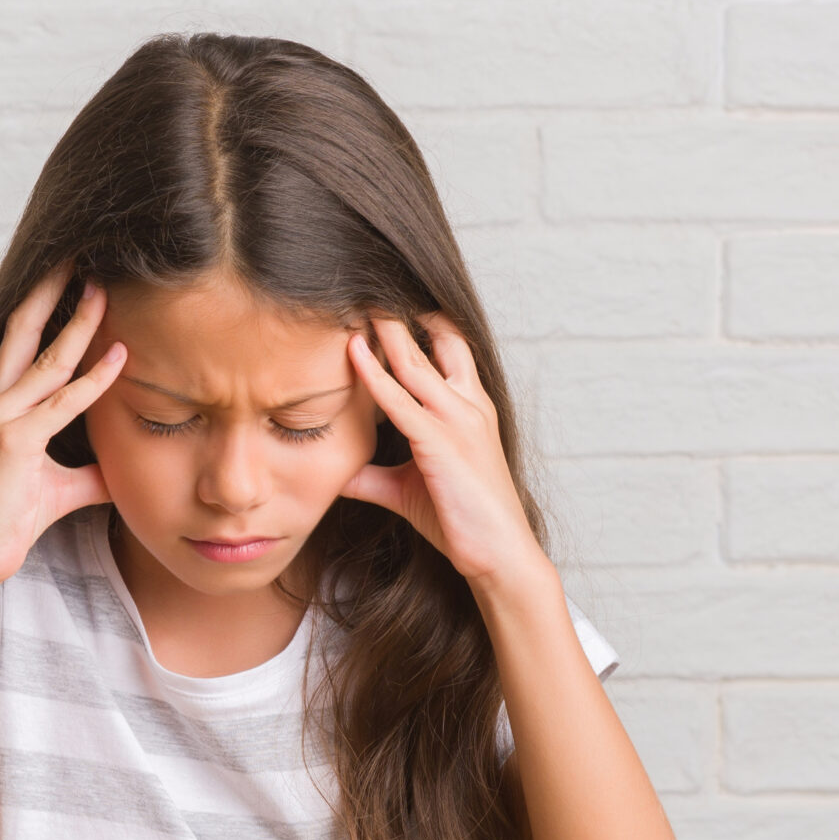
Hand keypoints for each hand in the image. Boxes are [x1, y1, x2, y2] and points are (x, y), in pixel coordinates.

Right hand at [0, 266, 121, 593]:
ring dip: (82, 323)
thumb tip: (124, 468)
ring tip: (107, 290)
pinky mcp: (12, 441)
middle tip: (82, 253)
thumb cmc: (9, 521)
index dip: (44, 302)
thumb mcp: (62, 488)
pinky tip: (119, 357)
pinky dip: (94, 381)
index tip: (70, 272)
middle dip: (53, 289)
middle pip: (25, 329)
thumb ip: (91, 471)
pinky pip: (62, 404)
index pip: (21, 338)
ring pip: (49, 360)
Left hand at [339, 312, 551, 594]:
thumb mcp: (409, 489)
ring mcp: (458, 420)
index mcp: (469, 407)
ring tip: (353, 298)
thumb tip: (339, 474)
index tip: (382, 300)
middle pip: (433, 338)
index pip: (447, 346)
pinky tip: (353, 352)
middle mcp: (468, 404)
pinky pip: (400, 400)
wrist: (500, 556)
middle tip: (364, 283)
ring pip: (414, 360)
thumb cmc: (462, 522)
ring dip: (382, 329)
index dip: (417, 321)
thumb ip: (374, 476)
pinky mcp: (441, 443)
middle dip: (397, 311)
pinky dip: (373, 374)